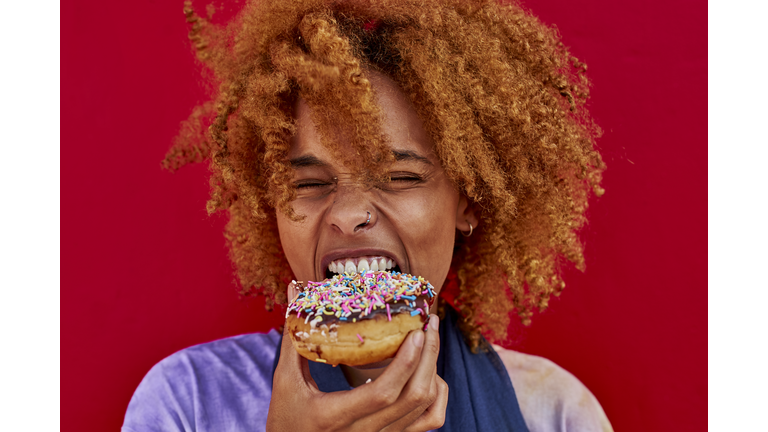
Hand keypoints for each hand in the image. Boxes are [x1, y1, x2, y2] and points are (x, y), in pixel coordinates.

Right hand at [267, 310, 447, 430]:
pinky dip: (437, 395)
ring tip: (427, 341)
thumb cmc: (286, 418)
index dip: (406, 363)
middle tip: (429, 323)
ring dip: (433, 371)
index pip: (383, 393)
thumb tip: (294, 289)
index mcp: (336, 416)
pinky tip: (428, 373)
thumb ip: (295, 337)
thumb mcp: (286, 380)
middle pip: (415, 397)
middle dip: (430, 355)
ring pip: (426, 408)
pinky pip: (431, 421)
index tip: (416, 332)